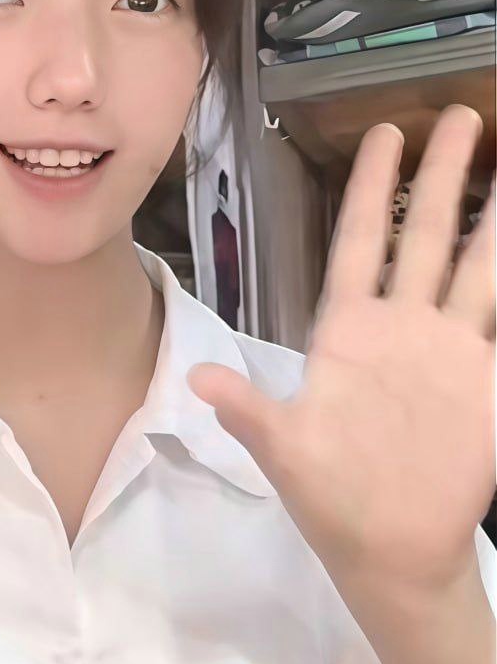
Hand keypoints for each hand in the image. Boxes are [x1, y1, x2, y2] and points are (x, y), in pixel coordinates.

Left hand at [187, 105, 494, 617]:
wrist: (392, 549)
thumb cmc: (332, 497)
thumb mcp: (283, 451)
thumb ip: (250, 411)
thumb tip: (196, 382)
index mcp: (346, 331)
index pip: (359, 242)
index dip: (370, 188)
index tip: (382, 135)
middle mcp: (398, 326)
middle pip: (420, 234)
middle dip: (439, 176)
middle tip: (457, 115)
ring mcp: (446, 348)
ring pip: (471, 265)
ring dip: (489, 217)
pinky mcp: (481, 377)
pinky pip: (496, 314)